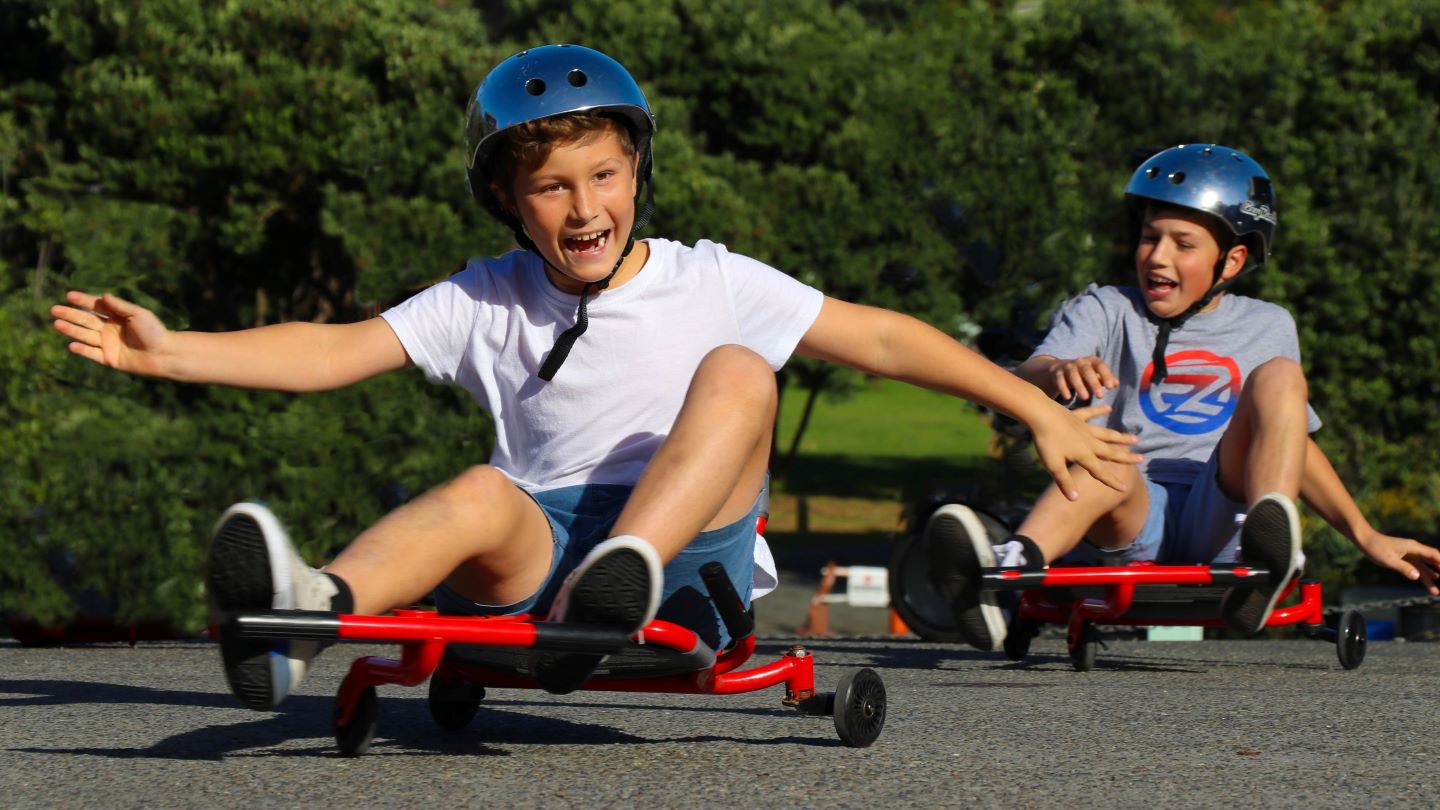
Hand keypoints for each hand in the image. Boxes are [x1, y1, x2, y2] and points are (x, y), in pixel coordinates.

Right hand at [50, 291, 171, 376]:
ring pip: (85, 335)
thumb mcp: (138, 314)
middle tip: (54, 309)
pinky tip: (71, 344)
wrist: (164, 355)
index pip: (96, 307)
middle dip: (70, 315)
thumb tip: (103, 295)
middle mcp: (110, 329)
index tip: (69, 295)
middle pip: (86, 320)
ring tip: (56, 324)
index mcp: (117, 316)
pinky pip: (92, 353)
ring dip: (71, 330)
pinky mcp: (109, 359)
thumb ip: (120, 306)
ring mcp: (108, 344)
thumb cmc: (154, 332)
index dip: (83, 301)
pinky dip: (82, 350)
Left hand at [1029, 402, 1141, 499]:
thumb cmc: (1046, 441)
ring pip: (1107, 434)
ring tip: (1135, 438)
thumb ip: (1064, 482)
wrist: (1040, 414)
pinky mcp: (1077, 416)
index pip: (1100, 472)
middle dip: (1125, 457)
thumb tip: (1075, 499)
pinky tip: (1108, 408)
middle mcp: (1089, 442)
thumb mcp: (1053, 465)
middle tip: (1142, 458)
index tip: (1124, 488)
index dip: (1111, 481)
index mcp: (1084, 455)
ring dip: (1120, 437)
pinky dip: (1099, 411)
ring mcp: (1084, 428)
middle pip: (1110, 452)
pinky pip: (1091, 414)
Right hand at [1047, 356, 1117, 402]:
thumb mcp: (1095, 375)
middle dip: (1094, 383)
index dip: (1106, 375)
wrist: (1059, 369)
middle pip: (1087, 370)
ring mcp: (1067, 367)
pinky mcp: (1057, 373)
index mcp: (1092, 361)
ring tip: (1085, 398)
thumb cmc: (1084, 374)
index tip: (1111, 387)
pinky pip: (1060, 380)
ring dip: (1079, 386)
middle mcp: (1080, 362)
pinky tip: (1068, 398)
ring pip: (1073, 375)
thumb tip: (1116, 384)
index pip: (1101, 366)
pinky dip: (1064, 388)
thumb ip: (1105, 379)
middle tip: (1100, 396)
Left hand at [1355, 529, 1439, 595]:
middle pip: (1432, 561)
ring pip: (1424, 566)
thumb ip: (1403, 568)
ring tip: (1437, 591)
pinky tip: (1432, 578)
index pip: (1433, 555)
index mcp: (1413, 547)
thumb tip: (1417, 576)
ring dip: (1431, 577)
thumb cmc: (1376, 548)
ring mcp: (1410, 553)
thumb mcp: (1389, 560)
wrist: (1365, 540)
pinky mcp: (1404, 557)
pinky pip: (1418, 566)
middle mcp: (1414, 550)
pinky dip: (1425, 572)